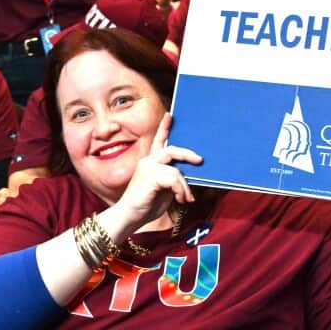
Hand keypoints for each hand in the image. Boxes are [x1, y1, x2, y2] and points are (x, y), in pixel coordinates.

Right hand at [106, 113, 201, 237]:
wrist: (130, 216)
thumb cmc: (147, 204)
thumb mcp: (164, 189)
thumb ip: (172, 179)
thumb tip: (187, 176)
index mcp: (151, 163)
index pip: (158, 141)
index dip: (164, 128)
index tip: (170, 115)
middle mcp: (148, 161)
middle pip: (172, 150)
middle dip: (188, 154)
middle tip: (200, 160)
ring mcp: (148, 167)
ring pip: (176, 169)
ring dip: (184, 186)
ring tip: (185, 198)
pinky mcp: (150, 175)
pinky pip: (174, 179)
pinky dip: (180, 190)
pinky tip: (179, 200)